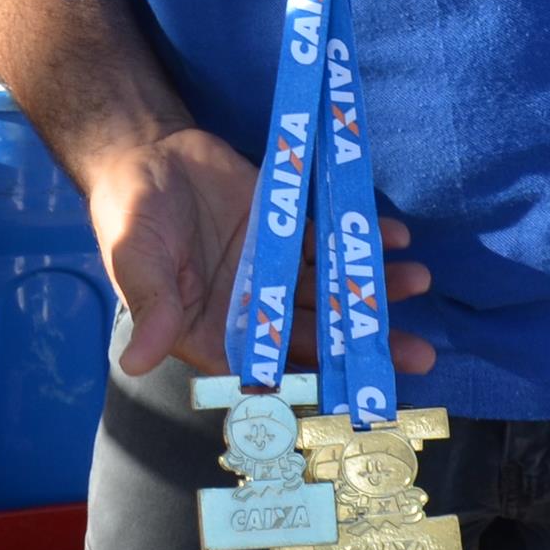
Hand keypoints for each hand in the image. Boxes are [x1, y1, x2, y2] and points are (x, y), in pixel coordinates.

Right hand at [79, 124, 432, 381]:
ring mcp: (276, 269)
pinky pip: (332, 239)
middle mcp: (253, 309)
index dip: (309, 383)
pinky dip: (365, 237)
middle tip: (419, 355)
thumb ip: (152, 309)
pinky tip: (398, 236)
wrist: (146, 154)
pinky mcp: (290, 227)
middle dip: (364, 345)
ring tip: (418, 281)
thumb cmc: (130, 217)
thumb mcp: (136, 262)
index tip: (353, 394)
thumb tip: (134, 362)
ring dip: (375, 290)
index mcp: (214, 332)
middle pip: (315, 336)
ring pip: (332, 290)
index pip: (267, 367)